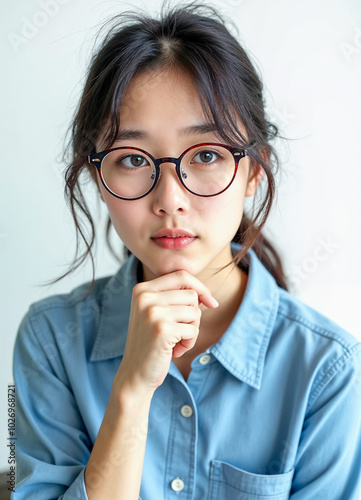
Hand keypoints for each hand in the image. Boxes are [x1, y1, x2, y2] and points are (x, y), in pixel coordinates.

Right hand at [113, 270, 218, 397]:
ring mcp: (152, 312)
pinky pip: (193, 329)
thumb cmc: (151, 343)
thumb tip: (207, 296)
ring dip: (192, 329)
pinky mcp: (162, 329)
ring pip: (194, 312)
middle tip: (180, 331)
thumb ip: (175, 297)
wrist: (134, 374)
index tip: (211, 303)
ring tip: (176, 341)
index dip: (200, 288)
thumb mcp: (157, 313)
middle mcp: (145, 297)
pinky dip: (189, 343)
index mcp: (142, 289)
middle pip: (191, 294)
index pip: (181, 275)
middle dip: (194, 315)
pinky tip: (174, 351)